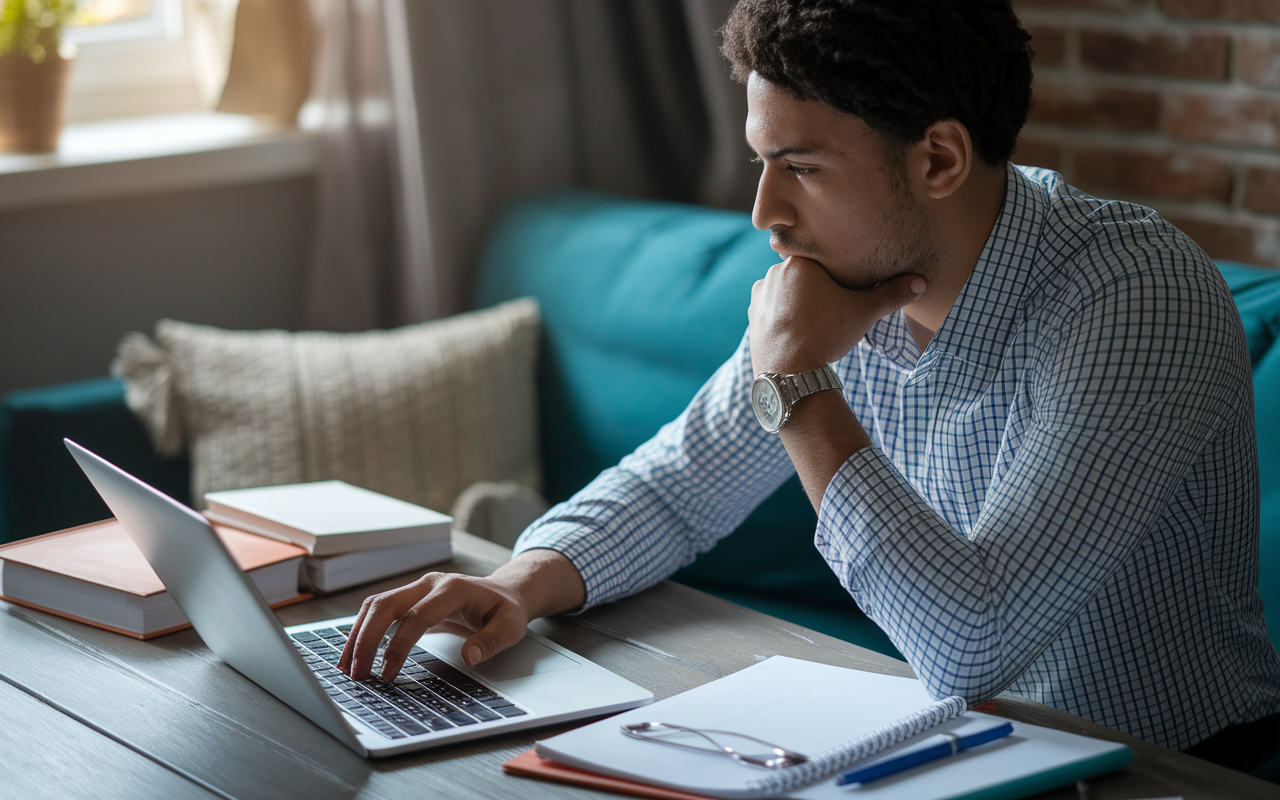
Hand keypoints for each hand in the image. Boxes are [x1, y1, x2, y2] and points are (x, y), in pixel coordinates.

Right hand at [338, 548, 584, 680]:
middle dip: (365, 639)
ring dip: (357, 634)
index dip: (398, 645)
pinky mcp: (410, 597)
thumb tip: (470, 657)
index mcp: (452, 590)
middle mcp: (429, 584)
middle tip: (356, 673)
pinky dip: (363, 629)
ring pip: (376, 605)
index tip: (387, 673)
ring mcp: (417, 588)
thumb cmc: (506, 610)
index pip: (416, 617)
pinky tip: (355, 652)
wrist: (506, 592)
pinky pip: (379, 609)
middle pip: (385, 605)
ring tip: (345, 667)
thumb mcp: (510, 627)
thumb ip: (492, 641)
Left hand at [748, 256, 924, 374]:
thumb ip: (891, 295)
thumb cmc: (826, 335)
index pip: (821, 254)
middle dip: (817, 283)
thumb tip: (921, 282)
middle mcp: (774, 271)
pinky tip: (798, 328)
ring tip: (816, 319)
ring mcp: (760, 293)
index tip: (844, 281)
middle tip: (834, 303)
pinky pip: (773, 307)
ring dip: (799, 299)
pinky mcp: (753, 314)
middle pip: (804, 271)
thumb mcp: (864, 313)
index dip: (835, 267)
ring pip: (787, 288)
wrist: (788, 372)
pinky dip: (784, 314)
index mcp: (800, 261)